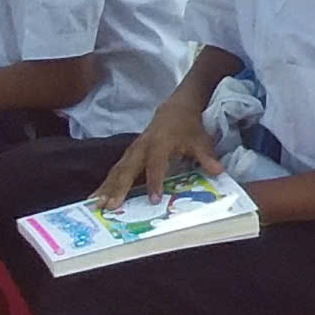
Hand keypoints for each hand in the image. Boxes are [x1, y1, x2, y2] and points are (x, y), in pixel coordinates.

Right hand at [97, 99, 220, 208]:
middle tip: (110, 206)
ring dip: (106, 187)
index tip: (153, 200)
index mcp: (160, 143)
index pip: (156, 165)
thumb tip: (219, 171)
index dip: (155, 182)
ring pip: (117, 170)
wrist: (176, 108)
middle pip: (128, 168)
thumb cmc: (188, 127)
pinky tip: (95, 197)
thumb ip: (207, 157)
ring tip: (95, 205)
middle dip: (118, 188)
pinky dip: (105, 183)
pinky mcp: (129, 154)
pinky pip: (115, 170)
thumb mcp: (200, 140)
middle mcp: (142, 146)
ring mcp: (133, 150)